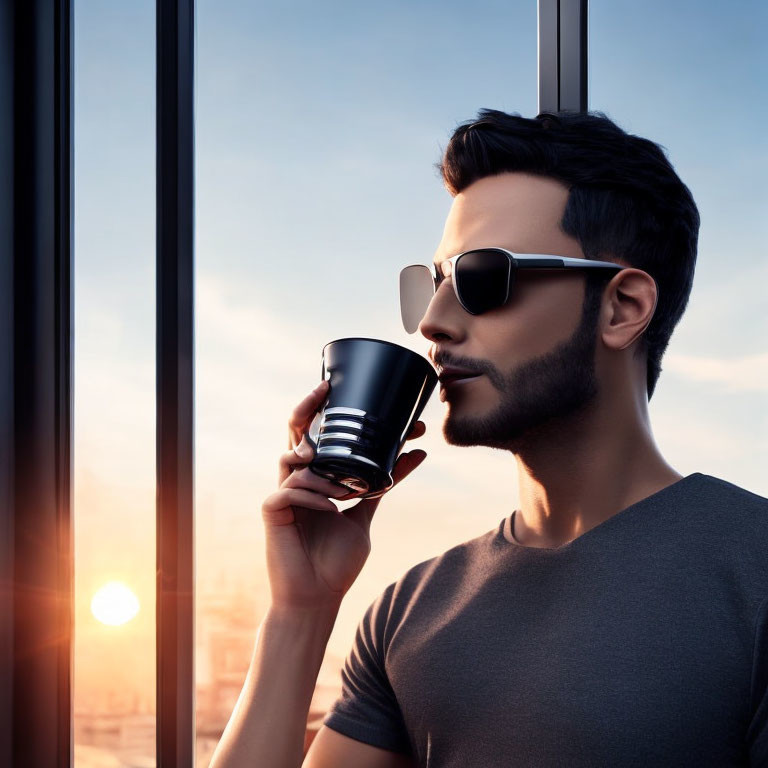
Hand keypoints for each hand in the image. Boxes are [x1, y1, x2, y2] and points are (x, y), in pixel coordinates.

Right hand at [261, 380, 426, 611]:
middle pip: (295, 432)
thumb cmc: (336, 560)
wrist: (317, 598)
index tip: (365, 397)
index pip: (320, 434)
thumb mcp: (365, 514)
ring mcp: (282, 494)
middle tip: (326, 389)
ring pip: (293, 459)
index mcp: (315, 477)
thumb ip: (383, 484)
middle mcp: (296, 479)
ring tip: (345, 489)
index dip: (334, 412)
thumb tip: (416, 453)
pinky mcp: (272, 512)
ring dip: (321, 468)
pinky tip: (331, 509)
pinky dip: (313, 496)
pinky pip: (289, 491)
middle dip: (307, 407)